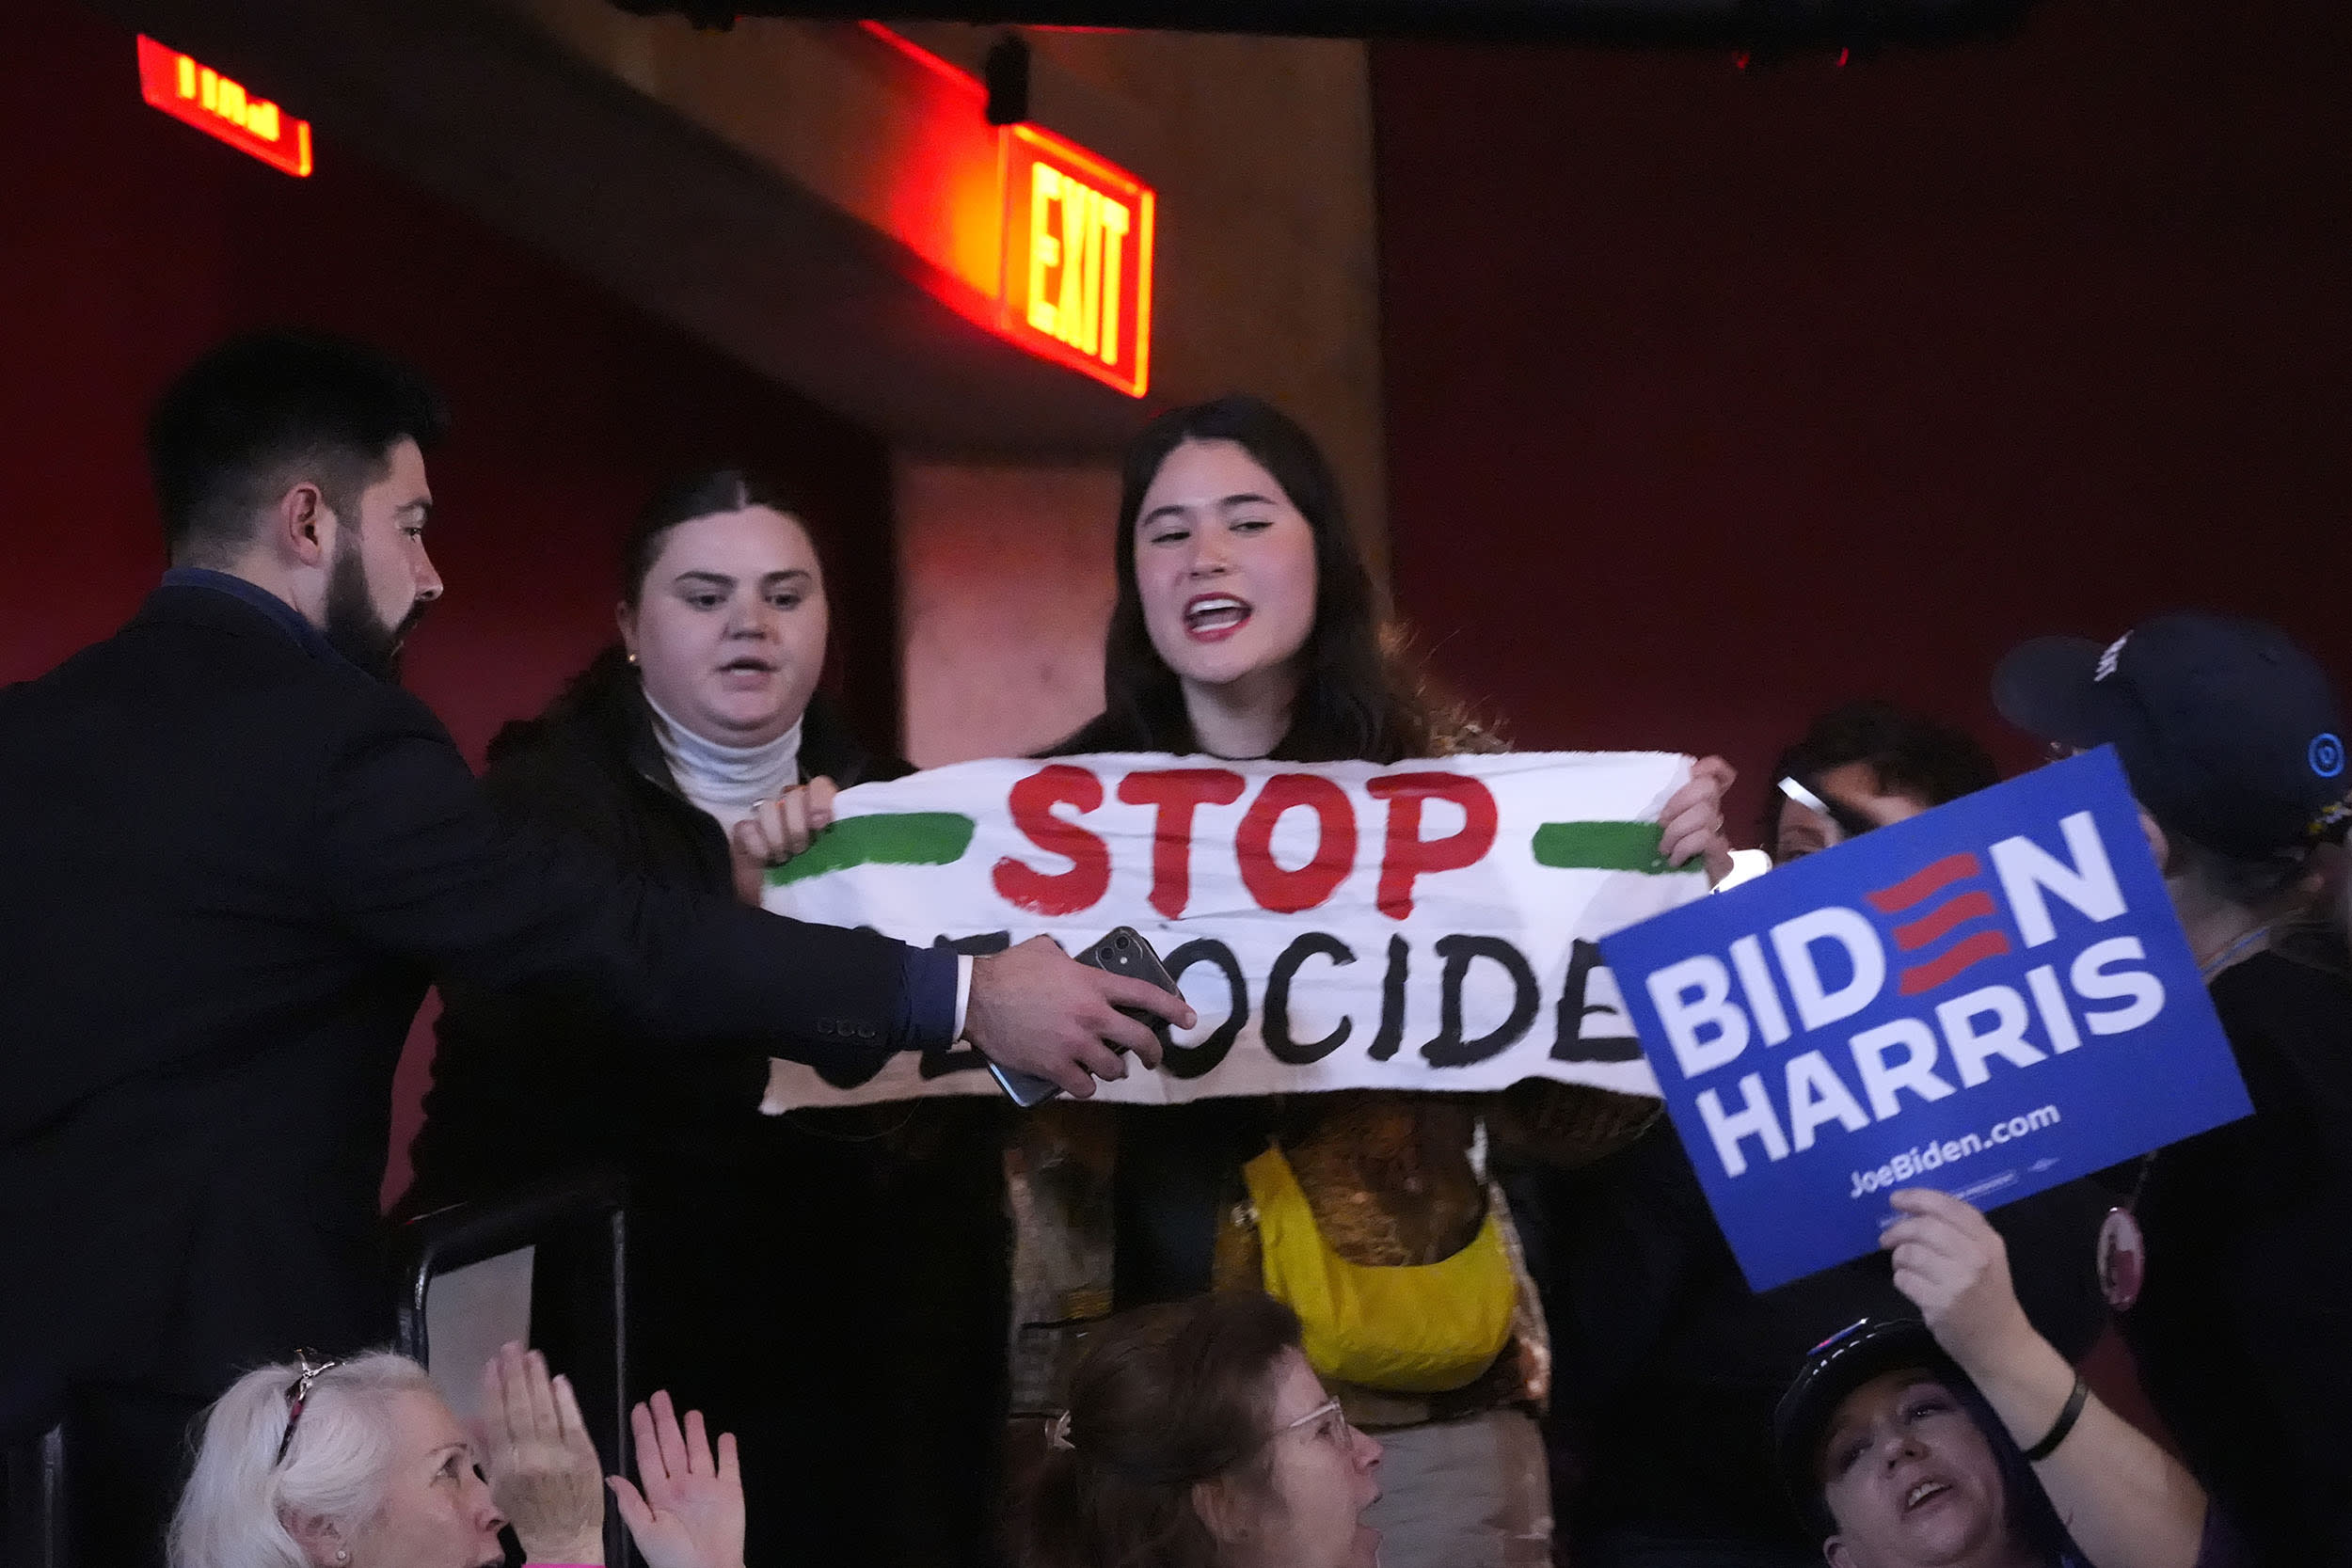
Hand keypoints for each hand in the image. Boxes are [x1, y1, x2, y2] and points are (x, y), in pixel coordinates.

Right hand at [478, 1342, 604, 1565]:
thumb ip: (486, 1450)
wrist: (563, 1541)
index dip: (493, 1390)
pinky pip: (573, 1422)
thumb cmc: (528, 1514)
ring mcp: (558, 1457)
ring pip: (544, 1411)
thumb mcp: (498, 1487)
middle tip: (511, 1347)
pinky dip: (565, 1400)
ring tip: (532, 1355)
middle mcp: (529, 1459)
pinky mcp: (583, 1456)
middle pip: (519, 1409)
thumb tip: (470, 1417)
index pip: (496, 1420)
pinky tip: (558, 1380)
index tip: (491, 1365)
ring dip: (537, 1380)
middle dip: (514, 1375)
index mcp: (505, 1467)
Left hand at [607, 1390, 745, 1567]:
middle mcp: (681, 1485)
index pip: (648, 1456)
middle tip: (660, 1396)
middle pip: (672, 1446)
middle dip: (665, 1421)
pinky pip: (729, 1466)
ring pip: (699, 1451)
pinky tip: (725, 1436)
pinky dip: (728, 1450)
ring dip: (695, 1431)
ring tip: (690, 1411)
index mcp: (659, 1494)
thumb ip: (630, 1504)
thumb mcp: (645, 1533)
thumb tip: (611, 1477)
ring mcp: (707, 1487)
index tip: (639, 1410)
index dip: (643, 1432)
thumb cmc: (672, 1558)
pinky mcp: (730, 1492)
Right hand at [727, 778, 837, 903]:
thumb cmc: (818, 888)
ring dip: (777, 835)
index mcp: (820, 813)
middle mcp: (794, 812)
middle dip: (797, 824)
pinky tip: (764, 859)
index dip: (819, 799)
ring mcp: (768, 822)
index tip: (821, 824)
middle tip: (800, 850)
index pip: (818, 786)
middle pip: (792, 795)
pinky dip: (756, 843)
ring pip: (768, 807)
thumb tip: (853, 832)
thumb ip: (846, 844)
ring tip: (782, 858)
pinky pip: (746, 826)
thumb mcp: (838, 863)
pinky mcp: (745, 835)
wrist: (783, 912)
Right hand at [964, 935, 1196, 1098]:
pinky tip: (1081, 1082)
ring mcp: (1075, 1045)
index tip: (1189, 1019)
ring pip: (1114, 1069)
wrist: (976, 998)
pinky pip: (1084, 1087)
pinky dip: (1086, 1086)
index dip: (1173, 1008)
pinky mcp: (1054, 1067)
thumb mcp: (1045, 950)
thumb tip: (1071, 963)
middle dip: (1153, 1051)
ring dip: (1114, 1069)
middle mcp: (1092, 1016)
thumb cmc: (1009, 969)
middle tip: (1152, 1057)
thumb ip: (1069, 959)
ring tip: (1106, 1067)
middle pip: (1140, 1040)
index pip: (1146, 995)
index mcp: (1094, 985)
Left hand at [1660, 755, 1735, 884]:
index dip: (1707, 767)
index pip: (1715, 772)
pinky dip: (1684, 847)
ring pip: (1704, 813)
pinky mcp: (1723, 857)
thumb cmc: (1657, 856)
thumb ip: (1659, 807)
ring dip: (1676, 831)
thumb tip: (1650, 794)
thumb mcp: (1653, 826)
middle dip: (1679, 801)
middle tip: (1661, 824)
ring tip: (1665, 849)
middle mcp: (1712, 813)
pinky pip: (1705, 838)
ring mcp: (1719, 834)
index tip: (1690, 776)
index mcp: (1696, 802)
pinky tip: (1675, 860)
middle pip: (1707, 786)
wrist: (1670, 896)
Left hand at [1881, 1188, 2038, 1378]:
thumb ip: (1959, 1231)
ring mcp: (1958, 1282)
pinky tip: (1913, 1286)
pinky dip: (1901, 1280)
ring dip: (1898, 1258)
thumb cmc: (1989, 1296)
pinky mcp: (1940, 1305)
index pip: (1948, 1207)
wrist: (2001, 1345)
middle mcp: (1975, 1257)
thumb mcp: (1987, 1257)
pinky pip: (1904, 1280)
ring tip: (1904, 1266)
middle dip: (1898, 1230)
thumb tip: (1913, 1211)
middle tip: (1887, 1238)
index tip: (1895, 1199)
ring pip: (1909, 1253)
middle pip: (1923, 1228)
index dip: (1917, 1198)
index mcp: (1988, 1240)